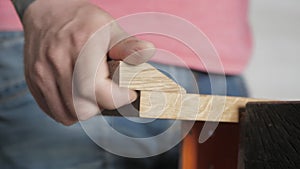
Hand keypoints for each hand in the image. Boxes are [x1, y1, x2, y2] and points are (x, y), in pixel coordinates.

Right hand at [22, 0, 154, 124]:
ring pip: (67, 114)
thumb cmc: (83, 22)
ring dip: (84, 110)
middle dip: (102, 106)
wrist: (48, 11)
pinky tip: (76, 96)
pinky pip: (53, 111)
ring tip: (92, 94)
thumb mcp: (110, 28)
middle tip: (108, 93)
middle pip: (84, 108)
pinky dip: (68, 110)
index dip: (118, 99)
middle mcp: (57, 60)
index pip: (100, 91)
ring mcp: (42, 72)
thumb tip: (148, 52)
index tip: (128, 94)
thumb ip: (129, 45)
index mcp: (81, 46)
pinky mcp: (33, 81)